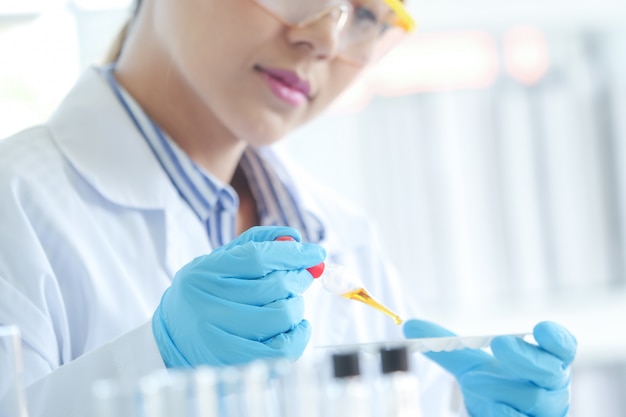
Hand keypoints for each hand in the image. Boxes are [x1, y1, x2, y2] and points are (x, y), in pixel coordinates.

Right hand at [152, 226, 325, 367]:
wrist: (172, 340)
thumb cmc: (203, 295)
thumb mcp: (218, 262)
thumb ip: (255, 243)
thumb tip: (294, 238)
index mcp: (204, 274)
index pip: (258, 258)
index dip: (293, 254)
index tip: (316, 252)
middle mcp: (208, 306)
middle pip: (274, 286)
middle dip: (299, 278)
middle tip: (303, 276)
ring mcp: (220, 338)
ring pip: (282, 315)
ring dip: (296, 306)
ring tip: (289, 303)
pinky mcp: (235, 364)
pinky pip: (283, 349)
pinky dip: (298, 334)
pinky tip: (294, 326)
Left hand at [403, 320, 576, 416]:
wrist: (495, 416)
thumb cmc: (493, 387)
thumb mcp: (470, 365)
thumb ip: (446, 346)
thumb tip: (410, 325)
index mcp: (544, 363)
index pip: (562, 347)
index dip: (555, 338)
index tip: (539, 327)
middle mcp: (552, 388)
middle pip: (551, 372)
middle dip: (525, 356)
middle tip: (500, 342)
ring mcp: (545, 412)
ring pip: (532, 400)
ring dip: (500, 389)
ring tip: (477, 383)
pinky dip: (502, 412)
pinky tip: (491, 407)